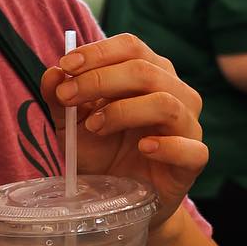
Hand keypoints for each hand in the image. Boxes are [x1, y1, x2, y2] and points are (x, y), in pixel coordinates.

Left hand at [42, 33, 207, 224]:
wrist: (118, 199)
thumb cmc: (100, 152)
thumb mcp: (71, 125)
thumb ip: (59, 99)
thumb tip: (52, 73)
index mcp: (149, 73)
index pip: (131, 47)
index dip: (98, 52)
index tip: (66, 65)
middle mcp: (174, 92)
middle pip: (145, 71)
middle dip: (100, 80)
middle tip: (68, 97)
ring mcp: (187, 125)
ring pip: (166, 104)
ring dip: (124, 111)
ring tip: (95, 126)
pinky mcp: (194, 160)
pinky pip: (191, 149)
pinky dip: (166, 146)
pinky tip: (143, 148)